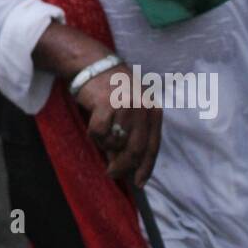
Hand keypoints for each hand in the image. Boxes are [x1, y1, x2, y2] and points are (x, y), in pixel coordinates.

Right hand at [74, 55, 162, 187]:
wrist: (94, 65)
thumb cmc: (113, 90)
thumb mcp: (130, 111)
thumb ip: (131, 136)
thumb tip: (125, 166)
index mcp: (153, 111)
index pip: (152, 147)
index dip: (146, 167)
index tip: (139, 183)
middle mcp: (143, 108)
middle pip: (135, 150)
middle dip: (123, 166)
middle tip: (112, 172)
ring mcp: (126, 106)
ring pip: (114, 143)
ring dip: (104, 144)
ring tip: (100, 130)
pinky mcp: (107, 104)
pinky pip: (99, 133)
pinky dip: (94, 134)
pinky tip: (94, 121)